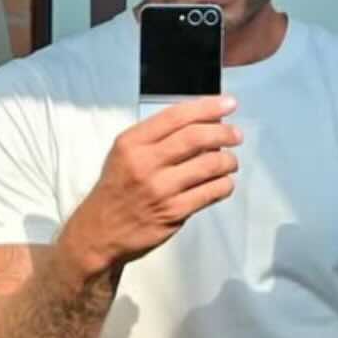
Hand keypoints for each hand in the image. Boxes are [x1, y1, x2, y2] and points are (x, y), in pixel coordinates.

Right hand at [59, 95, 241, 276]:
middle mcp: (145, 163)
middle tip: (237, 135)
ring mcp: (160, 189)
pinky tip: (224, 183)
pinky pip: (211, 192)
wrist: (100, 232)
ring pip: (209, 165)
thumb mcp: (125, 153)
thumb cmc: (118, 188)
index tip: (229, 104)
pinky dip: (225, 184)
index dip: (208, 107)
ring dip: (228, 160)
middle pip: (196, 138)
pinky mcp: (173, 213)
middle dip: (224, 133)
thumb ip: (158, 137)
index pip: (176, 116)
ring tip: (230, 162)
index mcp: (132, 143)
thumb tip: (204, 122)